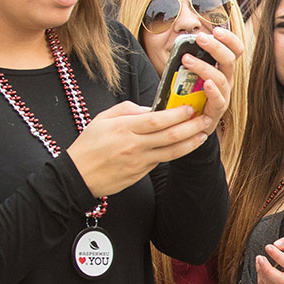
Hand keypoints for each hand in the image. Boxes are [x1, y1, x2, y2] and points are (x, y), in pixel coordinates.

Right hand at [67, 100, 212, 196]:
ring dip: (191, 142)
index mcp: (123, 128)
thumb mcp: (102, 119)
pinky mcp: (141, 173)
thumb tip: (150, 108)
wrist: (77, 176)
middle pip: (169, 135)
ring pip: (172, 151)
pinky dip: (178, 152)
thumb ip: (127, 110)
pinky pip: (163, 160)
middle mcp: (134, 145)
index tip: (190, 107)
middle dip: (191, 126)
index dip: (176, 114)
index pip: (156, 120)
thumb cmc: (88, 145)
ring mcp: (139, 161)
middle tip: (205, 118)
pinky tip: (188, 145)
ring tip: (203, 134)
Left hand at [183, 26, 244, 134]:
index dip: (230, 39)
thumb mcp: (190, 71)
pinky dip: (213, 91)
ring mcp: (223, 96)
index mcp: (223, 68)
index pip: (236, 50)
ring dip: (204, 66)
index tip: (217, 30)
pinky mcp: (216, 111)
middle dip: (216, 47)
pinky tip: (205, 84)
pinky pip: (219, 100)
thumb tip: (178, 39)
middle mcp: (227, 80)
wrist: (189, 122)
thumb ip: (189, 56)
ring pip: (221, 78)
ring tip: (186, 59)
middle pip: (230, 60)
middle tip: (200, 38)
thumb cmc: (189, 92)